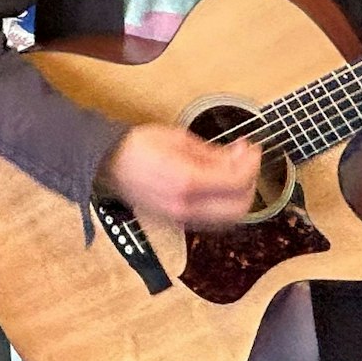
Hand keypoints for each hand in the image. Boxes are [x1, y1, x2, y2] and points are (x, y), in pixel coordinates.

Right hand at [99, 123, 261, 230]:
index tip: (252, 148)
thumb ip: (213, 152)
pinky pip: (213, 220)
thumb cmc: (140, 146)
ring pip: (229, 219)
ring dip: (240, 195)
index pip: (236, 181)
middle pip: (239, 207)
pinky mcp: (179, 222)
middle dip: (250, 181)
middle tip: (247, 160)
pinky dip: (225, 205)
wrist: (110, 165)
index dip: (251, 163)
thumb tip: (240, 155)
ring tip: (235, 170)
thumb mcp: (179, 138)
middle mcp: (186, 206)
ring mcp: (182, 218)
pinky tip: (221, 185)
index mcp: (186, 180)